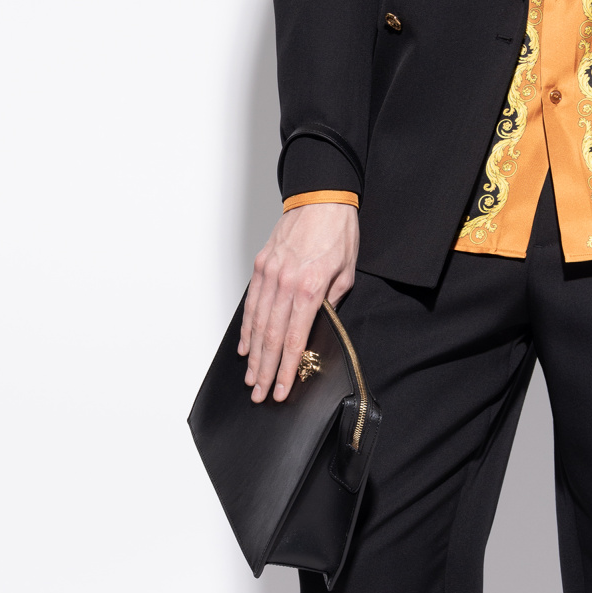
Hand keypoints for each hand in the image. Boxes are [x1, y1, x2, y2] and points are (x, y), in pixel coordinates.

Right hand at [239, 202, 359, 403]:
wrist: (321, 198)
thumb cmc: (338, 233)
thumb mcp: (346, 272)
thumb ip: (332, 303)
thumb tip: (319, 327)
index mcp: (311, 288)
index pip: (294, 339)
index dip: (286, 368)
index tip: (281, 389)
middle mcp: (285, 283)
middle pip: (271, 337)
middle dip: (265, 369)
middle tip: (260, 394)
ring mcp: (270, 274)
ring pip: (257, 323)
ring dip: (253, 354)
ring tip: (251, 378)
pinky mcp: (261, 266)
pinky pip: (252, 303)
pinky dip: (247, 327)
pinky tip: (245, 346)